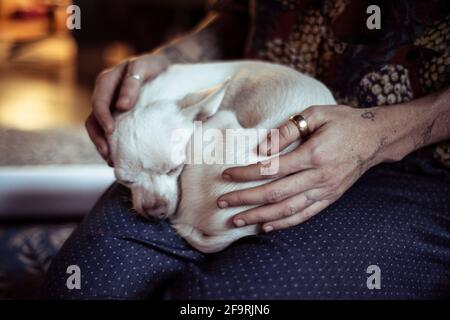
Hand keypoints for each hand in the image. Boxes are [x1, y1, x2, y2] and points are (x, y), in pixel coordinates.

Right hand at [85, 53, 170, 163]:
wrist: (163, 68)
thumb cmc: (153, 66)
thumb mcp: (143, 67)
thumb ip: (132, 83)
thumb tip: (121, 106)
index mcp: (106, 82)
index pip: (98, 102)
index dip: (102, 117)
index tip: (111, 130)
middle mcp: (105, 96)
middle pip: (93, 120)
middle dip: (98, 138)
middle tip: (107, 153)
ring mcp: (110, 108)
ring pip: (99, 130)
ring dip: (103, 146)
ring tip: (111, 161)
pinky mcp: (119, 118)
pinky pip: (111, 133)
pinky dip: (113, 145)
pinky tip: (120, 158)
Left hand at [217, 105, 385, 231]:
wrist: (375, 138)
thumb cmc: (343, 122)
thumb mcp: (316, 114)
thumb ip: (288, 129)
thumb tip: (261, 148)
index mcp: (313, 155)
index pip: (271, 169)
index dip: (246, 174)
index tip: (227, 176)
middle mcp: (319, 177)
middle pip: (274, 194)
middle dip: (246, 200)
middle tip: (223, 203)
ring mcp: (325, 191)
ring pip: (287, 210)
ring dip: (260, 217)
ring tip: (238, 221)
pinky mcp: (330, 198)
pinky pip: (304, 215)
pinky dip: (284, 223)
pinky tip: (267, 227)